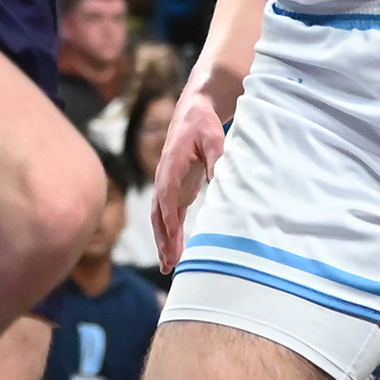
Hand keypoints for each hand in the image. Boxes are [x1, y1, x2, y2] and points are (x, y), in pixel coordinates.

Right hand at [153, 91, 228, 271]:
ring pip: (160, 218)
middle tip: (168, 262)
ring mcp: (167, 186)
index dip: (169, 214)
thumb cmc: (203, 124)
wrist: (192, 113)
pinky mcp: (175, 191)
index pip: (167, 193)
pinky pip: (169, 217)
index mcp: (170, 163)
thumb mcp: (213, 137)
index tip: (172, 234)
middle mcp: (163, 177)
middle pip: (158, 212)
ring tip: (168, 267)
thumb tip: (220, 180)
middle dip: (162, 238)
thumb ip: (217, 158)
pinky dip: (170, 235)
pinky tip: (174, 254)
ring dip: (163, 242)